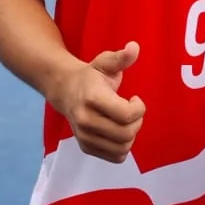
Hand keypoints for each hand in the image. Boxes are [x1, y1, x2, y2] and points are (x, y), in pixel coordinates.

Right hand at [47, 41, 146, 162]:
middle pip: (126, 134)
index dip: (139, 108)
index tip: (135, 99)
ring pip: (122, 148)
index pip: (126, 115)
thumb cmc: (91, 76)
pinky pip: (115, 157)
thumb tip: (134, 47)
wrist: (65, 90)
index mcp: (92, 99)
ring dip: (131, 135)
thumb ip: (121, 58)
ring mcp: (84, 136)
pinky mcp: (86, 147)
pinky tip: (119, 131)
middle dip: (137, 122)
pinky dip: (123, 147)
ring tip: (126, 121)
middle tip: (133, 111)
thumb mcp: (105, 62)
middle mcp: (86, 120)